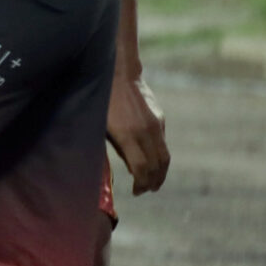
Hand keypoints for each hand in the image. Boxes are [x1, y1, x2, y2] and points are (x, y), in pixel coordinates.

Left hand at [106, 71, 168, 193]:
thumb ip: (113, 148)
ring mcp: (155, 125)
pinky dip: (160, 158)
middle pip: (156, 165)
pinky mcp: (160, 119)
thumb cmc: (101, 101)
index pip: (141, 168)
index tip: (136, 192)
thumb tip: (129, 168)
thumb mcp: (100, 126)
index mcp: (127, 135)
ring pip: (165, 156)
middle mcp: (145, 131)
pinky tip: (153, 163)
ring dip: (161, 172)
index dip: (140, 183)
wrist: (119, 74)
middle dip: (152, 181)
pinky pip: (163, 144)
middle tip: (145, 191)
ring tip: (154, 183)